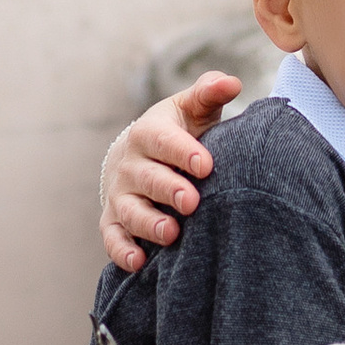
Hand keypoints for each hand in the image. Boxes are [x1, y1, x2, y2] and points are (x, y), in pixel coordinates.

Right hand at [99, 77, 230, 273]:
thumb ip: (209, 93)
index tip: (206, 165)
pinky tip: (139, 262)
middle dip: (168, 190)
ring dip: (148, 223)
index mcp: (150, 133)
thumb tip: (231, 82)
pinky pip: (113, 238)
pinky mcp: (114, 221)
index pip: (163, 141)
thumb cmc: (178, 132)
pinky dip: (122, 251)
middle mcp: (131, 165)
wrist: (139, 156)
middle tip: (192, 202)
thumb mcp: (192, 109)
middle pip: (147, 178)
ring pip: (130, 211)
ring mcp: (121, 195)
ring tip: (171, 233)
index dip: (183, 152)